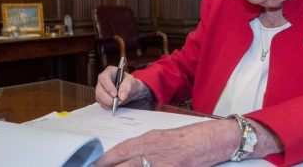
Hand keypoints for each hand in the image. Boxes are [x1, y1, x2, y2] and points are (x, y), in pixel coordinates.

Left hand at [90, 118, 239, 166]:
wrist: (210, 140)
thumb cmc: (186, 140)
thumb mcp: (160, 138)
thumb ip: (142, 147)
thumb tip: (125, 158)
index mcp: (148, 140)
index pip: (120, 150)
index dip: (104, 160)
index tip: (92, 164)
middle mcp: (152, 150)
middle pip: (124, 162)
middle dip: (108, 166)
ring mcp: (162, 162)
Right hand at [95, 66, 149, 108]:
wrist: (132, 90)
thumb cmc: (131, 84)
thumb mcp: (132, 82)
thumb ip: (127, 87)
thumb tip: (121, 96)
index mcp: (110, 71)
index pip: (104, 77)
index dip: (108, 86)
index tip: (115, 94)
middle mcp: (103, 79)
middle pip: (99, 88)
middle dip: (108, 98)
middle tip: (117, 102)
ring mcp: (101, 87)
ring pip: (98, 96)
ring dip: (108, 102)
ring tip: (117, 103)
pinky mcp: (100, 95)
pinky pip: (100, 102)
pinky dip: (107, 105)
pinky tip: (114, 105)